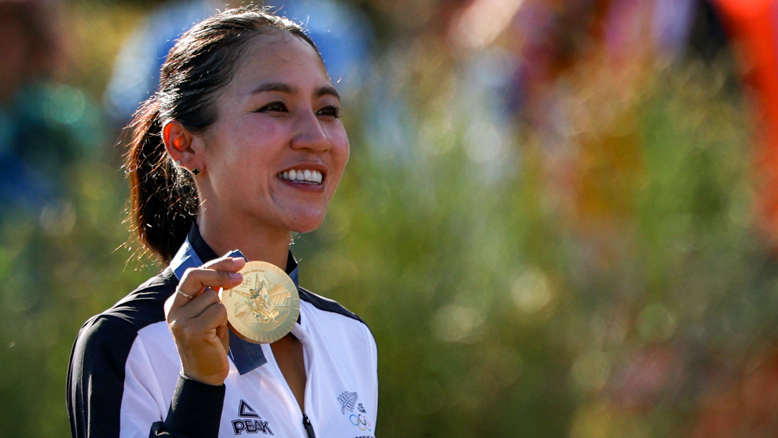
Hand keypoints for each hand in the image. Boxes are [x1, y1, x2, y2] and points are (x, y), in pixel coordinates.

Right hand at [164, 256, 245, 385]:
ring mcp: (181, 320)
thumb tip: (232, 269)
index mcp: (175, 303)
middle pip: (197, 276)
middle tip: (241, 276)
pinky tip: (217, 335)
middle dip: (221, 272)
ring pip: (214, 297)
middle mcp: (174, 309)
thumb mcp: (207, 315)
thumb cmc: (209, 343)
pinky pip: (219, 311)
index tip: (237, 261)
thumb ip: (211, 295)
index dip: (217, 264)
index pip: (193, 273)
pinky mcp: (193, 330)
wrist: (203, 375)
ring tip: (217, 329)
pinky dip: (224, 321)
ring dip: (223, 311)